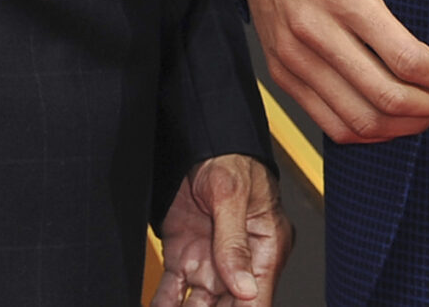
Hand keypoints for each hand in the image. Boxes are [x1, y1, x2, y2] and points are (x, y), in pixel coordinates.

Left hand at [153, 154, 287, 306]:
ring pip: (197, 306)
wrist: (202, 140)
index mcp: (265, 249)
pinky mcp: (185, 257)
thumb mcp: (232, 196)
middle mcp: (238, 262)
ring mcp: (210, 262)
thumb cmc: (231, 159)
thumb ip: (234, 243)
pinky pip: (173, 291)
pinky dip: (163, 306)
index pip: (256, 298)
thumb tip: (244, 288)